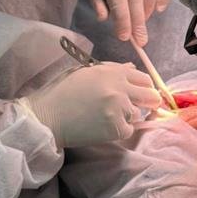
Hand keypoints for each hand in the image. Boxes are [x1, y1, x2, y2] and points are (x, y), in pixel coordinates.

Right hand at [20, 63, 161, 147]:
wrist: (46, 116)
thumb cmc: (61, 92)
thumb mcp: (86, 72)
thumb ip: (112, 69)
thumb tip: (132, 67)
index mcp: (113, 72)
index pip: (143, 78)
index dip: (145, 86)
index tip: (142, 92)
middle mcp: (120, 88)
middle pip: (150, 95)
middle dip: (148, 101)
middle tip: (142, 106)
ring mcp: (119, 108)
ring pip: (137, 113)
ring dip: (128, 116)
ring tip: (109, 116)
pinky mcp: (115, 128)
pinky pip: (129, 130)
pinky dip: (120, 130)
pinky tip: (105, 127)